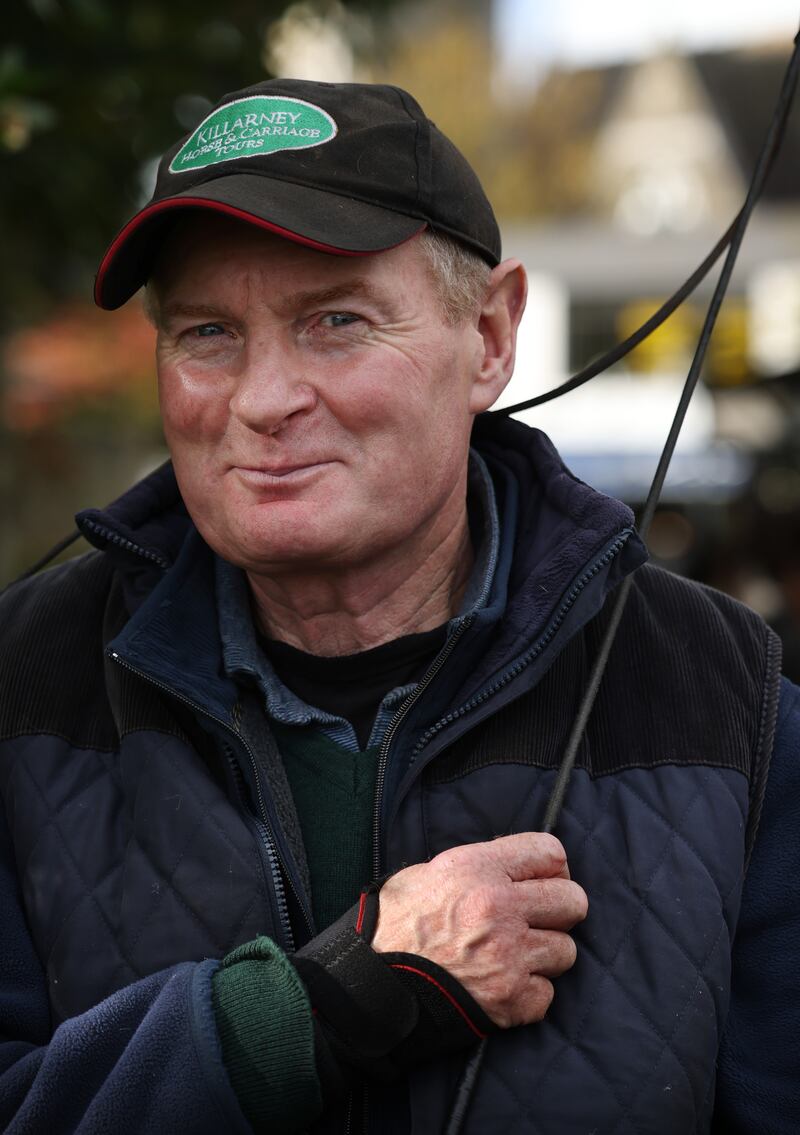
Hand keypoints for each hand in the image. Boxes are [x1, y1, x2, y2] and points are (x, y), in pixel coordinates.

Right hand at [371, 833, 587, 1027]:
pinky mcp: (511, 1000)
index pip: (550, 852)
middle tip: (536, 920)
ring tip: (512, 957)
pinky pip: (547, 994)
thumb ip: (478, 865)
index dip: (551, 867)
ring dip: (544, 955)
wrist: (372, 986)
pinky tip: (502, 987)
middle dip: (559, 911)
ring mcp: (509, 956)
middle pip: (573, 901)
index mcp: (478, 869)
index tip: (543, 880)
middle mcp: (500, 908)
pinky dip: (529, 994)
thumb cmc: (394, 926)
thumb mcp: (428, 873)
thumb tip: (513, 865)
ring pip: (566, 951)